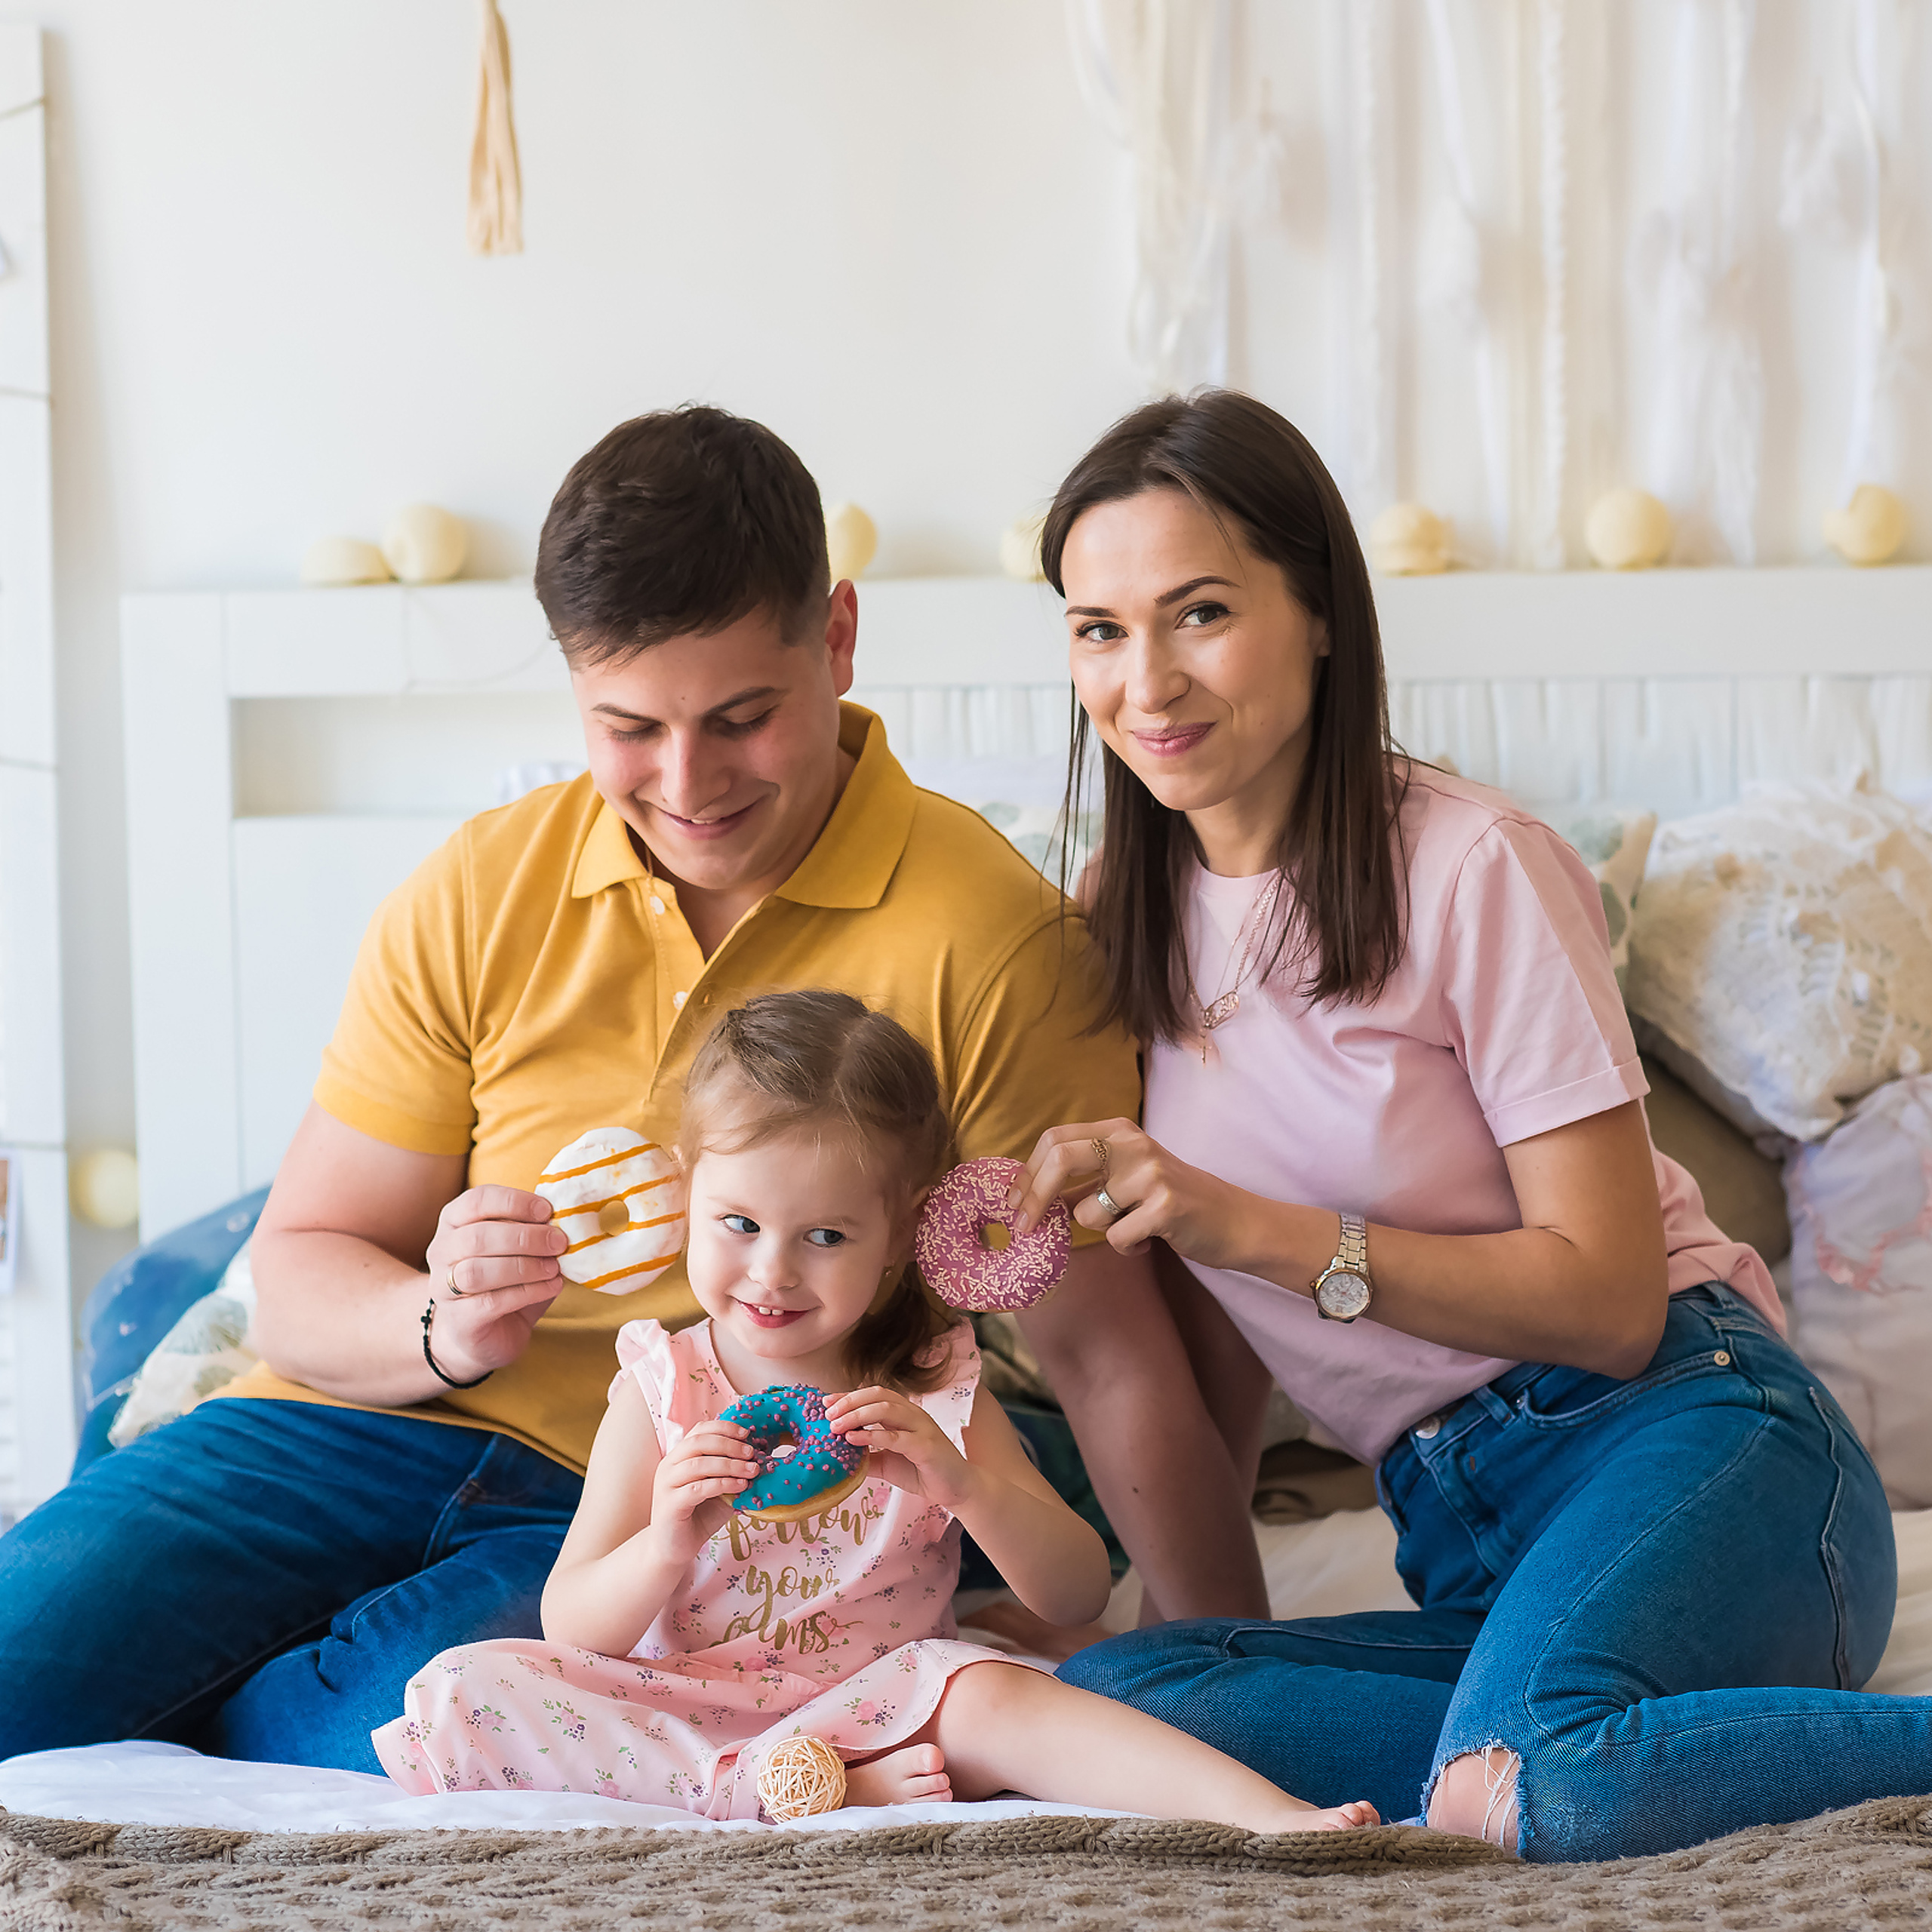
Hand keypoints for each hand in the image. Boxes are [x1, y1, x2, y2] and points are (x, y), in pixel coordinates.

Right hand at [421, 1185, 568, 1381]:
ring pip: (478, 1271)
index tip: (547, 1211)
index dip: (514, 1202)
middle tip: (560, 1242)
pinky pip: (491, 1302)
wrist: (486, 1334)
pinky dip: (528, 1291)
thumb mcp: (520, 1248)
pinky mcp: (459, 1320)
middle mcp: (441, 1251)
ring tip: (554, 1268)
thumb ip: (534, 1229)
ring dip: (524, 1266)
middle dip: (525, 1237)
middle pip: (478, 1236)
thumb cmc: (506, 1281)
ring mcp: (443, 1287)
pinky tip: (552, 1286)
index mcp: (455, 1222)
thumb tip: (566, 1216)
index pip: (477, 1200)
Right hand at [651, 1418, 759, 1557]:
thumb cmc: (699, 1515)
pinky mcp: (669, 1505)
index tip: (746, 1433)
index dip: (724, 1428)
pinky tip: (740, 1486)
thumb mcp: (720, 1488)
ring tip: (752, 1470)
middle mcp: (669, 1466)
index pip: (699, 1430)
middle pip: (698, 1442)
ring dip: (730, 1464)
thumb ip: (732, 1472)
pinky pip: (697, 1489)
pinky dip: (722, 1484)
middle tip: (752, 1452)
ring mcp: (666, 1485)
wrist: (675, 1548)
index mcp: (679, 1456)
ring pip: (698, 1464)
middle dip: (729, 1444)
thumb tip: (759, 1458)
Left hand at [825, 1386, 970, 1509]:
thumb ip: (866, 1456)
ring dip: (857, 1415)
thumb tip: (838, 1456)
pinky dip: (872, 1435)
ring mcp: (921, 1428)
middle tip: (827, 1414)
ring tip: (835, 1426)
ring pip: (886, 1409)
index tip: (825, 1403)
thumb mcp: (887, 1463)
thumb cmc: (923, 1472)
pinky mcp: (926, 1446)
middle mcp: (913, 1414)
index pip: (873, 1395)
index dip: (849, 1396)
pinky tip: (853, 1439)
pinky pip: (896, 1436)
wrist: (956, 1489)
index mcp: (904, 1414)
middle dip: (849, 1402)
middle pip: (878, 1395)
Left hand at [1007, 1119, 1257, 1270]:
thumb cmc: (1170, 1201)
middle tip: (1022, 1227)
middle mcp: (1133, 1143)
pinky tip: (1148, 1239)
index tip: (1012, 1203)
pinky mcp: (1165, 1207)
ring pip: (1087, 1213)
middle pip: (1060, 1157)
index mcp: (1118, 1131)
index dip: (1027, 1173)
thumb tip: (1029, 1198)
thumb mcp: (1125, 1179)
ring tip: (1130, 1226)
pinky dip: (1126, 1247)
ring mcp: (1150, 1173)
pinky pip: (1116, 1237)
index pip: (1055, 1139)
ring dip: (1100, 1230)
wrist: (1232, 1220)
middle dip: (1033, 1196)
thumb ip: (1082, 1182)